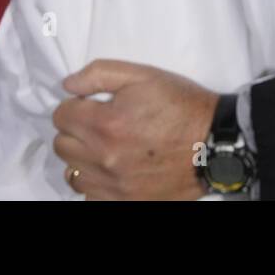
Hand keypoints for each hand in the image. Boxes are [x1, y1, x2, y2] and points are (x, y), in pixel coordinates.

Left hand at [52, 60, 217, 199]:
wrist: (214, 143)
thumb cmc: (181, 106)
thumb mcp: (144, 76)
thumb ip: (100, 73)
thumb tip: (68, 86)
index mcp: (106, 123)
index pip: (60, 116)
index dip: (74, 105)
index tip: (91, 104)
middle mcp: (104, 158)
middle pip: (62, 145)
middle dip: (75, 130)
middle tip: (99, 123)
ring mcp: (113, 185)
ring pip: (71, 173)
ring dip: (82, 158)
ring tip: (104, 147)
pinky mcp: (124, 201)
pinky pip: (88, 195)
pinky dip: (94, 181)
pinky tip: (111, 169)